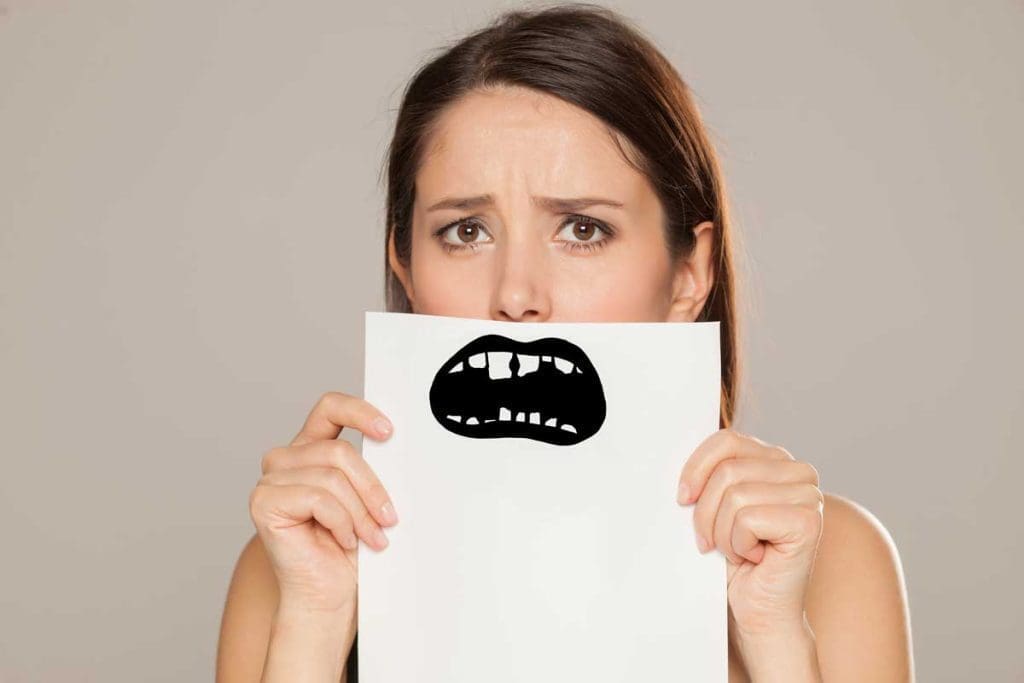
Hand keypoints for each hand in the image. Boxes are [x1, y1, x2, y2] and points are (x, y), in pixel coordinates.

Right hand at [248, 391, 398, 613]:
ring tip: (369, 537)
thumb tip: (391, 442)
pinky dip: (341, 523)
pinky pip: (319, 499)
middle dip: (371, 489)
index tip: (388, 432)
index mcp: (311, 449)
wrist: (327, 593)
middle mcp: (286, 459)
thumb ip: (367, 468)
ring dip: (359, 513)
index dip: (360, 412)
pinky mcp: (263, 501)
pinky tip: (343, 541)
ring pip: (332, 477)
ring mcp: (271, 479)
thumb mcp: (364, 499)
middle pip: (340, 451)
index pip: (330, 408)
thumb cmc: (347, 548)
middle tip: (388, 519)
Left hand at [676, 428, 822, 639]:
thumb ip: (709, 475)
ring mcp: (809, 495)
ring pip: (735, 495)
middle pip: (727, 470)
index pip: (726, 440)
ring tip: (736, 551)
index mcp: (776, 459)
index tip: (682, 498)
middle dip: (706, 512)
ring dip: (723, 533)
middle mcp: (799, 471)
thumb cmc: (734, 559)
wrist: (758, 611)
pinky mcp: (809, 521)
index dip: (696, 468)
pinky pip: (748, 519)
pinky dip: (738, 545)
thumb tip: (676, 456)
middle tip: (712, 541)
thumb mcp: (715, 505)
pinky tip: (754, 558)